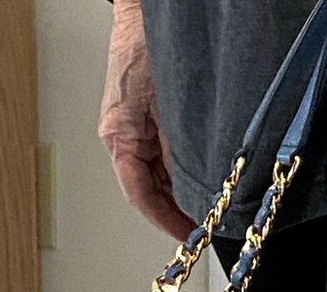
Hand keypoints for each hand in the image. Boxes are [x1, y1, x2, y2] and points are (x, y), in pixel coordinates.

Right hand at [98, 0, 195, 241]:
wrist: (147, 11)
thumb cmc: (149, 47)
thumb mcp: (170, 108)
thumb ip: (179, 151)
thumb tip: (195, 188)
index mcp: (119, 136)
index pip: (139, 194)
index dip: (165, 220)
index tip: (187, 234)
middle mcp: (123, 137)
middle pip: (148, 190)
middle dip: (176, 210)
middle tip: (205, 227)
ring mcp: (134, 130)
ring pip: (157, 176)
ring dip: (180, 193)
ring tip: (206, 208)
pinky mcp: (147, 121)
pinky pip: (163, 158)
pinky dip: (181, 172)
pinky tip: (200, 179)